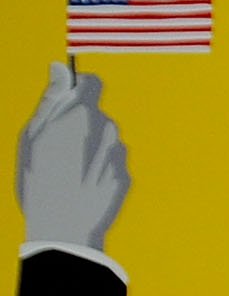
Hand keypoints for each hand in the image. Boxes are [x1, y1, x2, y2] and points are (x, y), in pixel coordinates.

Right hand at [17, 64, 131, 250]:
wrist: (65, 227)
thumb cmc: (41, 178)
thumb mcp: (34, 133)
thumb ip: (52, 99)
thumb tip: (60, 68)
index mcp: (83, 114)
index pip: (92, 83)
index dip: (79, 88)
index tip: (66, 101)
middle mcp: (108, 130)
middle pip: (97, 115)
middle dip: (81, 123)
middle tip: (57, 147)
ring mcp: (120, 155)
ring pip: (105, 140)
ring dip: (91, 148)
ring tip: (68, 171)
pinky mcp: (125, 177)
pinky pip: (111, 164)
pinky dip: (99, 169)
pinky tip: (82, 185)